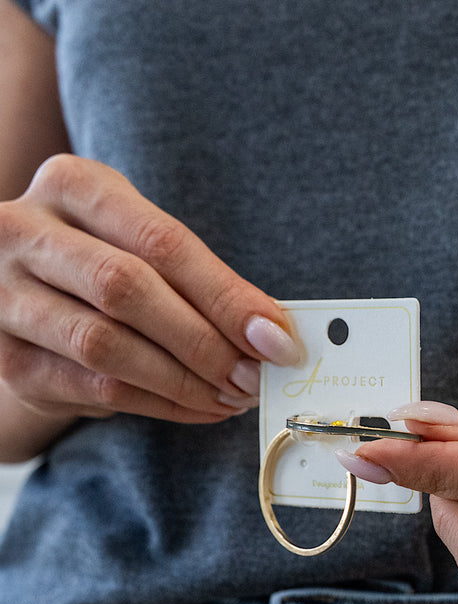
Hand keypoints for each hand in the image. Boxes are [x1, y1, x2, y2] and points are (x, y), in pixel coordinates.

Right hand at [0, 154, 300, 424]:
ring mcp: (4, 296)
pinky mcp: (9, 360)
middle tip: (254, 377)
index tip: (276, 339)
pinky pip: (98, 389)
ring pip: (106, 345)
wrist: (26, 304)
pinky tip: (201, 408)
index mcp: (72, 185)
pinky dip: (162, 405)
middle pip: (126, 288)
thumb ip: (199, 279)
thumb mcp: (142, 246)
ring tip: (232, 397)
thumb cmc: (103, 267)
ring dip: (185, 381)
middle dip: (204, 342)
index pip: (161, 242)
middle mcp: (23, 232)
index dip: (225, 296)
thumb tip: (273, 333)